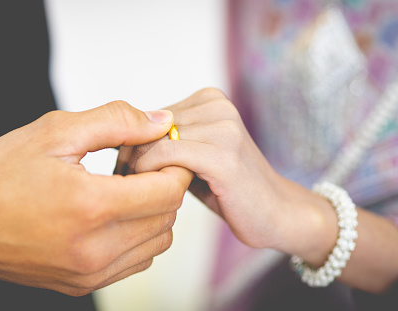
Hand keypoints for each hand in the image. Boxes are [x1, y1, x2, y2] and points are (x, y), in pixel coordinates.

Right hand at [0, 101, 193, 295]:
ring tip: (121, 191)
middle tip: (134, 166)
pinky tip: (111, 215)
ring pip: (158, 242)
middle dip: (163, 186)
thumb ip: (115, 122)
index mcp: (91, 206)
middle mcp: (97, 248)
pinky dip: (137, 236)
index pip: (169, 191)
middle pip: (168, 216)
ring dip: (152, 212)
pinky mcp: (84, 284)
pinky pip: (136, 261)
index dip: (172, 165)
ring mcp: (91, 272)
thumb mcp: (53, 132)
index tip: (154, 151)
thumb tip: (161, 121)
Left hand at [117, 88, 331, 253]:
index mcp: (209, 99)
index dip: (130, 143)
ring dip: (137, 167)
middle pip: (147, 126)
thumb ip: (166, 143)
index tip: (122, 169)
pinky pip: (166, 153)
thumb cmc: (230, 188)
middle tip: (122, 182)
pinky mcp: (223, 155)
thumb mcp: (195, 156)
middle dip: (129, 156)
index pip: (149, 116)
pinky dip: (149, 172)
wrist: (278, 213)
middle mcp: (217, 106)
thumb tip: (119, 143)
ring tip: (135, 189)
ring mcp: (223, 128)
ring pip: (152, 139)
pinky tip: (151, 190)